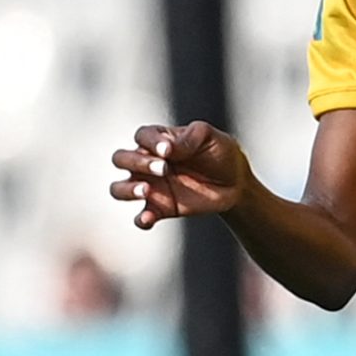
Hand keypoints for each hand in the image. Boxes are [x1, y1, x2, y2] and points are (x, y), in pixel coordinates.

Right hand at [110, 121, 250, 226]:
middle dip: (137, 162)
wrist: (236, 182)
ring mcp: (151, 186)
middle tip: (163, 168)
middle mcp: (148, 162)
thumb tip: (166, 148)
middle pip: (121, 159)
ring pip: (119, 188)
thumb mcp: (209, 137)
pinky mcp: (160, 208)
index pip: (142, 136)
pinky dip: (141, 219)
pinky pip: (141, 217)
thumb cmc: (220, 153)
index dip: (150, 141)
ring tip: (146, 190)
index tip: (167, 150)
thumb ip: (189, 137)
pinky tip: (148, 218)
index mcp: (159, 140)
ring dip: (127, 189)